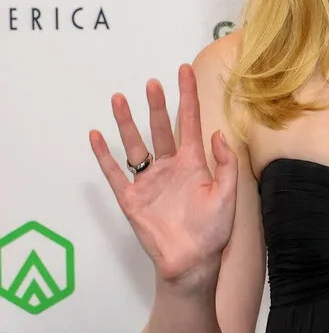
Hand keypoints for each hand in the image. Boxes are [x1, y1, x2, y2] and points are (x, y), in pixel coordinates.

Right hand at [89, 63, 238, 285]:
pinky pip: (116, 173)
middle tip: (152, 82)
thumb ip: (226, 164)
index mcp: (194, 163)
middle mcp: (170, 167)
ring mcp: (149, 181)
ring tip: (119, 98)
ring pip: (135, 145)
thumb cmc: (213, 231)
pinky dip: (105, 155)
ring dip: (127, 122)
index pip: (189, 122)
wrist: (192, 262)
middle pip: (160, 128)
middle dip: (157, 105)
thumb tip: (217, 133)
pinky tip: (96, 136)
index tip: (184, 70)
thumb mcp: (228, 195)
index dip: (188, 96)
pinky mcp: (132, 198)